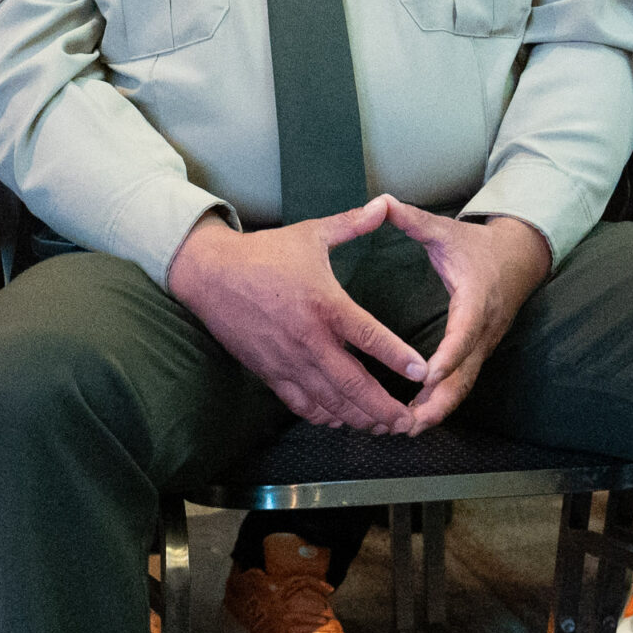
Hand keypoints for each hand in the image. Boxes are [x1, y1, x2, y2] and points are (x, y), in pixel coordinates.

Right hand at [165, 197, 428, 434]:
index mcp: (324, 303)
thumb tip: (384, 205)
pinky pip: (301, 404)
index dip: (397, 357)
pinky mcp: (270, 373)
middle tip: (408, 421)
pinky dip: (324, 417)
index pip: (368, 336)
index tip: (422, 371)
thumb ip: (351, 225)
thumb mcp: (310, 234)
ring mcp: (288, 361)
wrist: (210, 275)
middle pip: (353, 384)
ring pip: (329, 402)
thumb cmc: (264, 254)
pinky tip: (341, 421)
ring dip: (358, 418)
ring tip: (383, 427)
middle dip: (383, 407)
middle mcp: (309, 339)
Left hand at [382, 201, 548, 433]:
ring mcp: (484, 345)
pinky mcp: (479, 353)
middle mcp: (484, 329)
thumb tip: (381, 201)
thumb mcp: (445, 229)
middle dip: (439, 400)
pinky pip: (463, 383)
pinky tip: (417, 417)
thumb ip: (412, 219)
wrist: (518, 259)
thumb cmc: (475, 246)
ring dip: (439, 408)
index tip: (428, 375)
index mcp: (477, 299)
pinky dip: (442, 402)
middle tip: (409, 421)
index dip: (449, 356)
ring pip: (465, 385)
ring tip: (406, 428)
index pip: (465, 332)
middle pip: (465, 373)